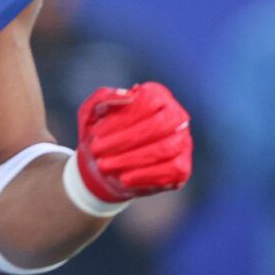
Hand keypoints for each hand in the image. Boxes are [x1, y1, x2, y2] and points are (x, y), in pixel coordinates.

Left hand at [74, 82, 192, 204]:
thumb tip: (129, 95)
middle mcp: (176, 116)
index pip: (148, 101)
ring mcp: (182, 142)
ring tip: (104, 166)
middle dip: (126, 139)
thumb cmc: (101, 132)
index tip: (95, 132)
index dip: (122, 117)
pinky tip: (123, 179)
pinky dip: (145, 175)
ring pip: (166, 148)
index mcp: (157, 95)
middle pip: (159, 124)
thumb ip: (104, 97)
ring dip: (132, 159)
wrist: (104, 163)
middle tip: (97, 150)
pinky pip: (171, 171)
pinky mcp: (182, 167)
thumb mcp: (92, 111)